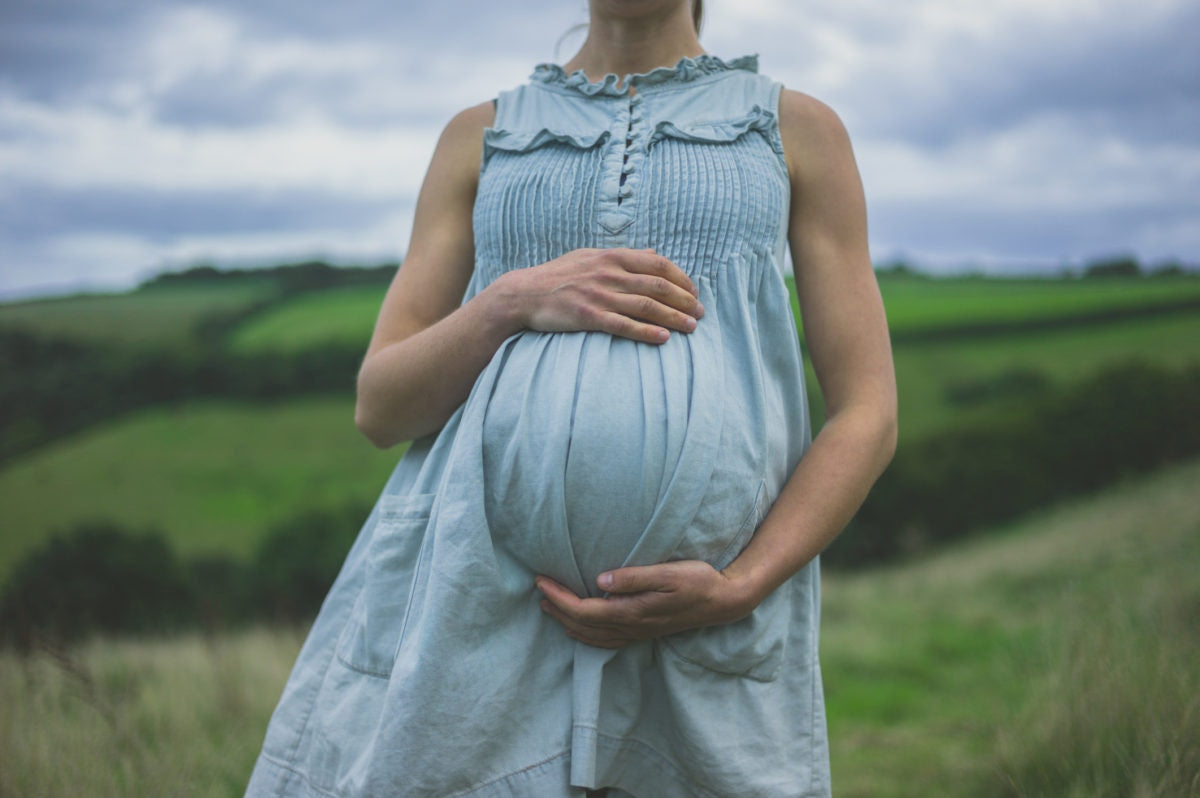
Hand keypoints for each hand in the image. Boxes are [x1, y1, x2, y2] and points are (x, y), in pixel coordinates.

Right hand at [493, 248, 703, 344]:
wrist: (524, 293)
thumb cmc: (558, 275)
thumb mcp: (590, 256)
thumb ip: (623, 256)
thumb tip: (652, 254)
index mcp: (612, 256)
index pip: (657, 264)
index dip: (681, 278)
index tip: (694, 292)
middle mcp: (609, 273)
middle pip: (658, 287)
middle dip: (684, 300)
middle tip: (701, 313)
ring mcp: (599, 295)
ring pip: (646, 307)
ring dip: (674, 317)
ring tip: (692, 327)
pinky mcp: (589, 317)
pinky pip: (624, 326)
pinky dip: (647, 332)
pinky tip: (664, 338)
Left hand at [535, 561, 752, 648]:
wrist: (723, 602)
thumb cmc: (698, 581)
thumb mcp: (668, 573)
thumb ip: (634, 577)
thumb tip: (600, 581)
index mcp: (632, 612)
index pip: (584, 610)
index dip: (559, 598)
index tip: (541, 581)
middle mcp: (631, 627)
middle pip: (582, 625)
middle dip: (556, 608)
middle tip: (538, 589)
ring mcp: (637, 633)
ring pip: (592, 636)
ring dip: (567, 622)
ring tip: (548, 607)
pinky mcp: (643, 632)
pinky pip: (606, 641)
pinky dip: (586, 635)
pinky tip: (579, 628)